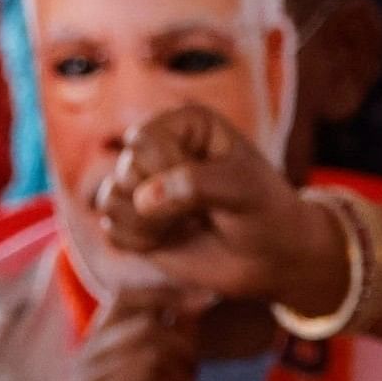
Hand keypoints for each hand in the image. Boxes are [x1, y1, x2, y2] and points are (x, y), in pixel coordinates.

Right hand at [78, 285, 206, 380]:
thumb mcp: (176, 368)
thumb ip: (181, 334)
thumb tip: (198, 297)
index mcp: (102, 340)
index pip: (127, 295)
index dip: (165, 292)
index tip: (206, 299)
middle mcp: (87, 353)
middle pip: (148, 324)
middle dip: (181, 350)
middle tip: (186, 380)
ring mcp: (87, 378)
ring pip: (152, 351)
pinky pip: (145, 379)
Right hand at [94, 103, 345, 311]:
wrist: (271, 257)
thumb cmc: (264, 212)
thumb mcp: (244, 189)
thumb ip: (198, 185)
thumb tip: (145, 199)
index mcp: (186, 123)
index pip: (146, 142)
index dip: (170, 172)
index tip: (212, 187)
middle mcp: (159, 147)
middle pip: (126, 170)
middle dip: (162, 203)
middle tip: (200, 212)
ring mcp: (143, 183)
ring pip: (111, 199)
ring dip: (149, 225)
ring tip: (187, 225)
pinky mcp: (134, 217)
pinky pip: (109, 228)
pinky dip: (139, 242)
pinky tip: (170, 240)